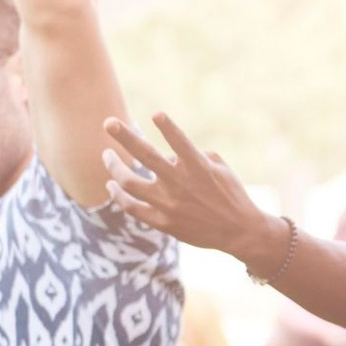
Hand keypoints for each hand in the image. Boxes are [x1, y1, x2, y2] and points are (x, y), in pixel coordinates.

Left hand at [103, 114, 278, 261]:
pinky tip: (111, 185)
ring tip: (107, 155)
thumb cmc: (230, 194)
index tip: (156, 114)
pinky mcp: (163, 222)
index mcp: (199, 167)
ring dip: (114, 166)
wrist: (238, 232)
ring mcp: (170, 204)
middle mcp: (181, 183)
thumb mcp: (220, 168)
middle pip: (146, 155)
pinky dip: (118, 194)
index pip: (180, 142)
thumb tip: (170, 154)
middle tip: (109, 123)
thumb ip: (196, 155)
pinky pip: (131, 206)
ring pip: (129, 182)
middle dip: (125, 136)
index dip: (168, 127)